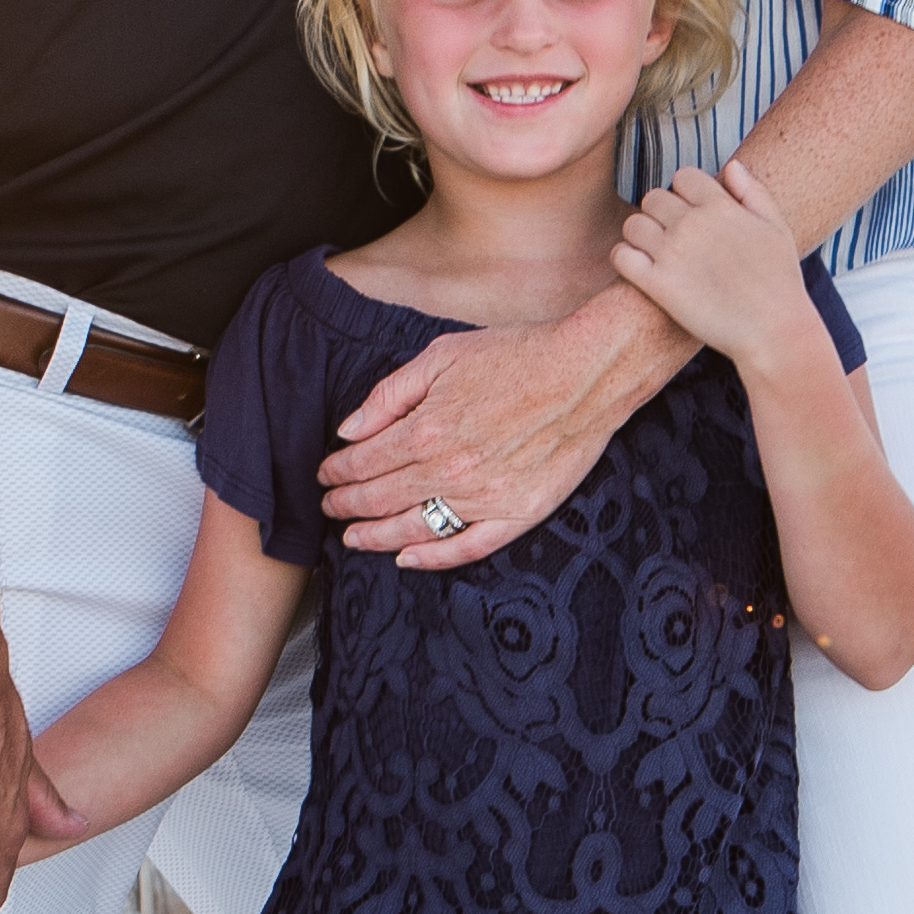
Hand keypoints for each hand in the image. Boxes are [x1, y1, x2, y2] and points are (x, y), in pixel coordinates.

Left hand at [316, 308, 656, 568]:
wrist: (588, 371)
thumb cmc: (518, 354)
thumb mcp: (442, 356)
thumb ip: (390, 395)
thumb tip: (350, 429)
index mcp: (427, 430)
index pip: (365, 462)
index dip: (337, 471)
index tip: (325, 473)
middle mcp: (449, 471)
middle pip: (380, 499)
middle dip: (346, 505)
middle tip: (329, 507)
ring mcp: (484, 498)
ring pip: (414, 530)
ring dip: (375, 536)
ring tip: (353, 538)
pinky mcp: (518, 514)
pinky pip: (466, 547)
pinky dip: (432, 559)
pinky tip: (407, 559)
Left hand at [613, 159, 824, 370]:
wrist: (774, 330)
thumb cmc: (780, 281)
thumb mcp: (776, 228)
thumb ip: (753, 192)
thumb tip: (731, 166)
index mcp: (720, 206)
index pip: (683, 177)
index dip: (686, 193)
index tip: (693, 213)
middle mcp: (692, 224)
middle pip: (653, 198)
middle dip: (661, 214)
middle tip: (674, 238)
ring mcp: (672, 254)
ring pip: (633, 224)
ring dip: (641, 235)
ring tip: (656, 253)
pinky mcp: (658, 285)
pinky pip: (621, 256)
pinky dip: (625, 259)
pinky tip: (642, 269)